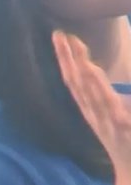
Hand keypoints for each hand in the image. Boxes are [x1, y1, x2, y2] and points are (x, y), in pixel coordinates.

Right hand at [53, 30, 130, 175]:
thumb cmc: (127, 150)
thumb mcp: (113, 122)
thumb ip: (108, 102)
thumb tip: (102, 82)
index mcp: (93, 111)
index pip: (74, 81)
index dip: (66, 58)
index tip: (60, 36)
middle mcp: (95, 115)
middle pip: (77, 83)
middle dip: (68, 58)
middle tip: (60, 34)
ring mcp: (107, 122)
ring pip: (91, 93)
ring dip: (83, 70)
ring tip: (76, 50)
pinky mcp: (121, 129)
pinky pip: (111, 107)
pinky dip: (102, 92)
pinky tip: (95, 77)